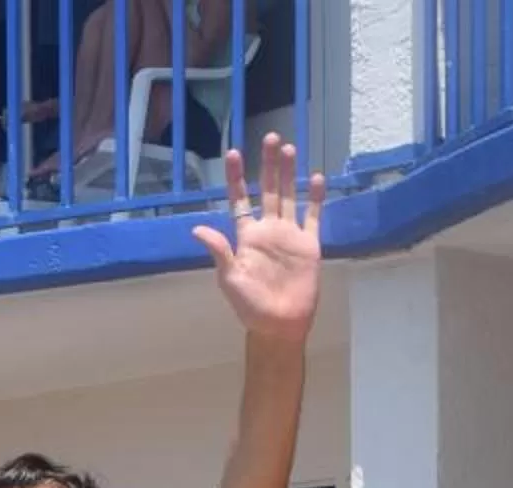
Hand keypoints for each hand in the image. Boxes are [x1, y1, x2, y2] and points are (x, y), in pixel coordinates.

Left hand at [194, 135, 324, 342]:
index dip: (236, 177)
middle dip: (268, 164)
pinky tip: (315, 178)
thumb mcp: (230, 278)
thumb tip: (197, 229)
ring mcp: (290, 235)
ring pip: (289, 196)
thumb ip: (219, 251)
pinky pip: (313, 216)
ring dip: (288, 173)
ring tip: (289, 148)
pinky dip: (314, 198)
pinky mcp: (309, 244)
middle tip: (271, 137)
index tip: (232, 153)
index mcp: (247, 236)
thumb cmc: (250, 305)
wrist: (279, 324)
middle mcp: (268, 230)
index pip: (239, 199)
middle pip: (267, 190)